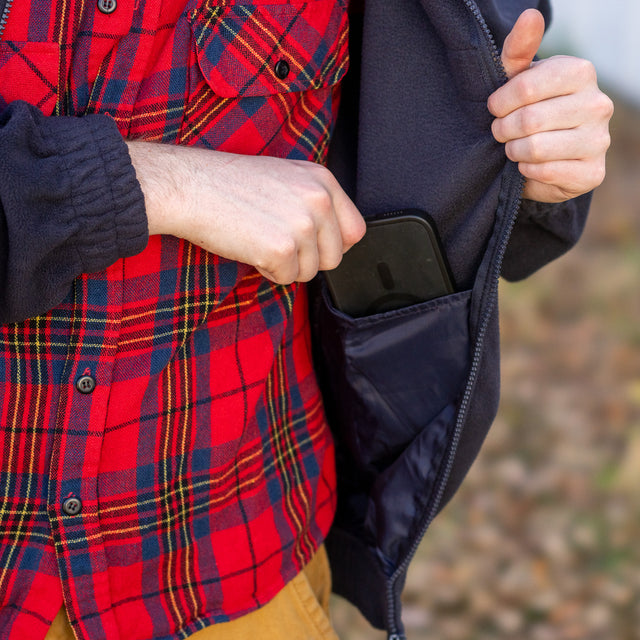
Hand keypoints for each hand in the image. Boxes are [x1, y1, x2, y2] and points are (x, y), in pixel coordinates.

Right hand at [127, 142, 365, 283]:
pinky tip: (248, 246)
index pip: (355, 230)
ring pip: (310, 272)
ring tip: (258, 239)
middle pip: (334, 257)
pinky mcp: (281, 249)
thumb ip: (315, 203)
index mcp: (322, 180)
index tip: (312, 245)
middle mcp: (318, 200)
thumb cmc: (229, 183)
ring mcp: (301, 225)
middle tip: (276, 242)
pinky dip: (266, 271)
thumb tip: (337, 238)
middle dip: (307, 260)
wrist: (188, 186)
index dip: (333, 245)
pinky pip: (285, 279)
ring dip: (285, 266)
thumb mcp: (285, 178)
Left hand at [487, 9, 613, 202]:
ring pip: (536, 148)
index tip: (495, 108)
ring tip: (514, 148)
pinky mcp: (592, 173)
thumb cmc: (529, 110)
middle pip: (529, 120)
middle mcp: (599, 103)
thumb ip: (517, 50)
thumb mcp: (518, 79)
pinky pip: (545, 172)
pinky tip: (529, 165)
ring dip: (513, 151)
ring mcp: (599, 140)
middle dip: (503, 130)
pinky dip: (527, 171)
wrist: (546, 156)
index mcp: (581, 72)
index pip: (526, 87)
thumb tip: (530, 14)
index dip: (501, 103)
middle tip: (501, 132)